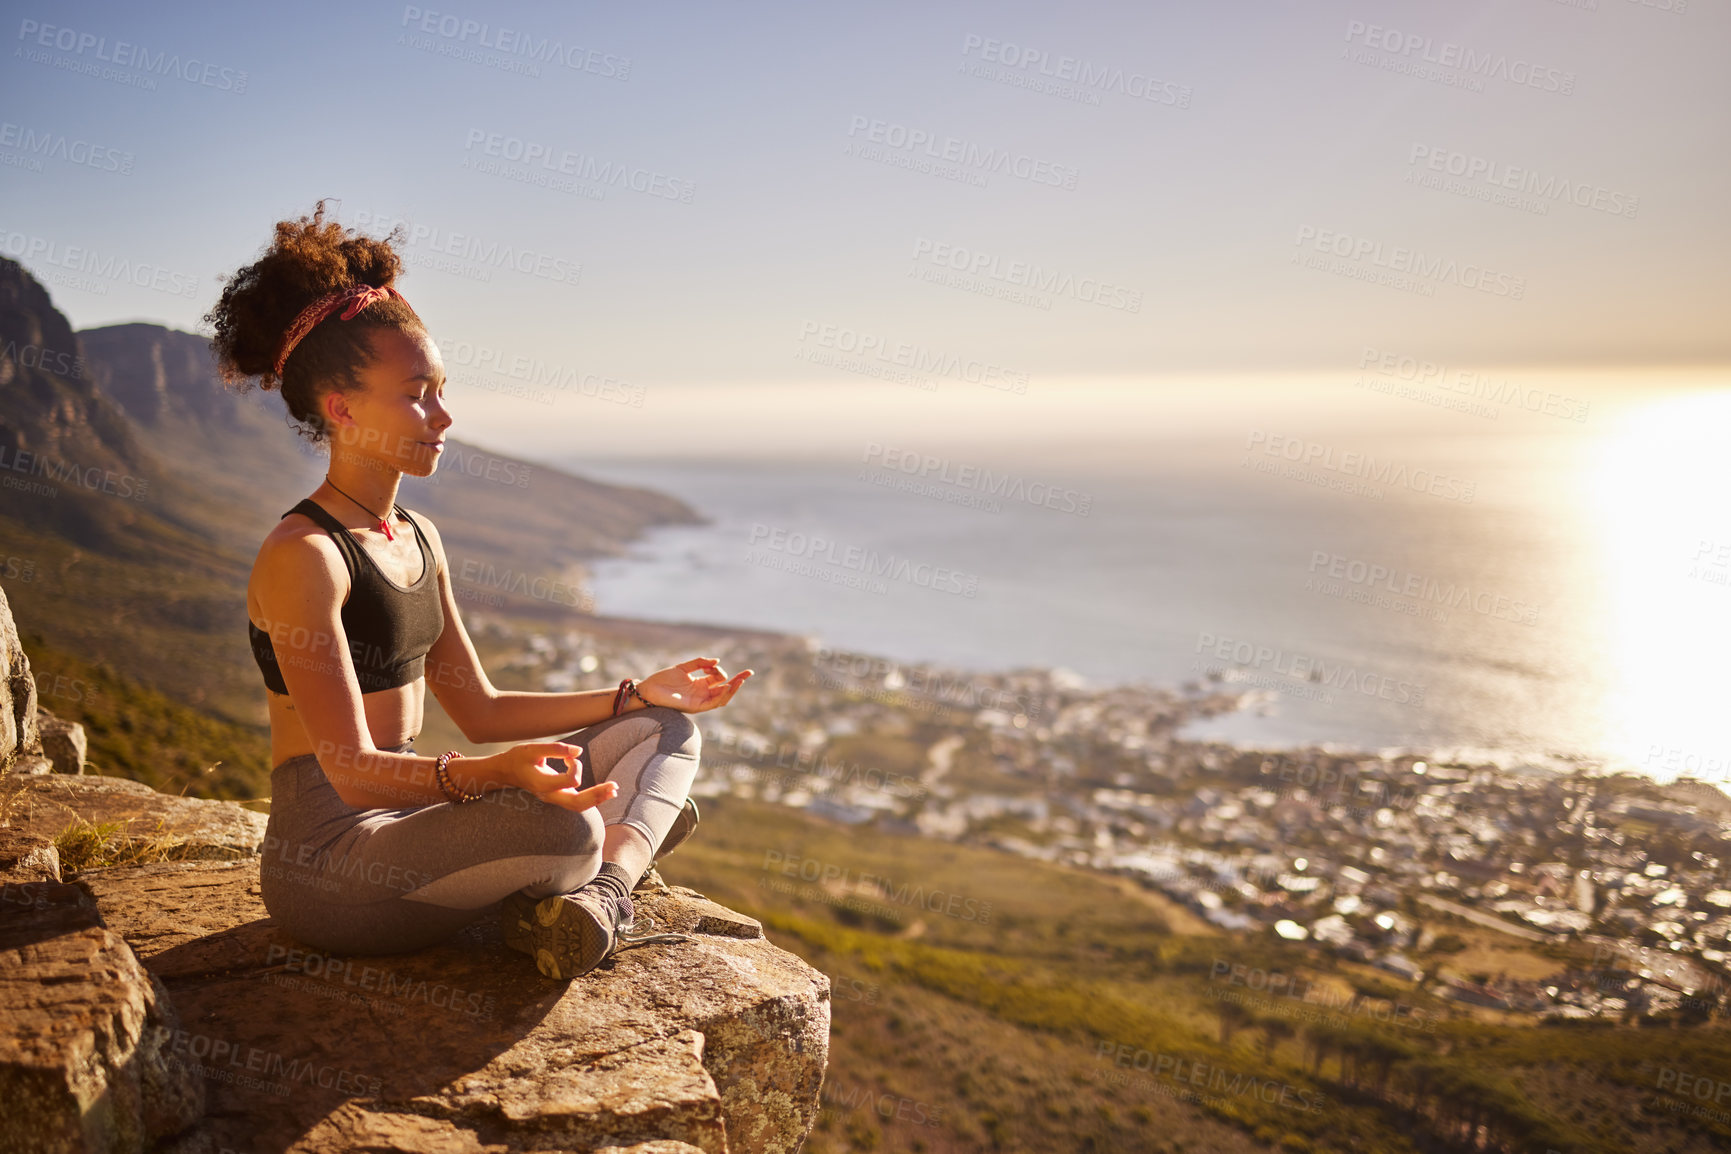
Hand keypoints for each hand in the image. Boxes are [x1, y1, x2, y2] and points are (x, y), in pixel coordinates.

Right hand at [479, 742, 616, 812]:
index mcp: (542, 784)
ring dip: (597, 798)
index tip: (569, 756)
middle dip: (597, 795)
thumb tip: (579, 751)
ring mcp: (553, 798)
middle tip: (615, 787)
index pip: (570, 781)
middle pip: (577, 803)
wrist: (505, 772)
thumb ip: (556, 749)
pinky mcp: (557, 796)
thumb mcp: (533, 749)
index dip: (575, 766)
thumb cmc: (518, 758)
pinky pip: (577, 802)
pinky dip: (591, 797)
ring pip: (578, 806)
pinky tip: (604, 791)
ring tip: (614, 790)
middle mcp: (549, 795)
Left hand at [637, 657, 751, 713]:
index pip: (719, 678)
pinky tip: (726, 686)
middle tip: (749, 672)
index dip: (721, 670)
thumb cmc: (662, 680)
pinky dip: (721, 695)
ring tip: (741, 680)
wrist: (648, 691)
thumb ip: (699, 662)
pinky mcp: (696, 707)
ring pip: (722, 697)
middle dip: (738, 680)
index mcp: (700, 684)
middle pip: (725, 688)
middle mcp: (702, 693)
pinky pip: (713, 703)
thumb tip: (717, 661)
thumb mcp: (683, 667)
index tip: (714, 663)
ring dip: (733, 689)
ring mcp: (700, 701)